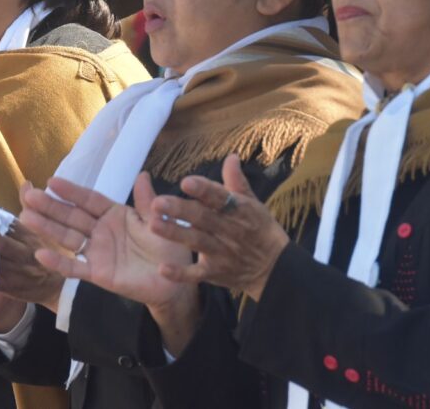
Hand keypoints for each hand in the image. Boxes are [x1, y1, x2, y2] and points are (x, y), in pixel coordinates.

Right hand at [20, 172, 192, 309]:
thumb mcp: (159, 221)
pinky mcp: (97, 273)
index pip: (89, 200)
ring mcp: (97, 251)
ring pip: (68, 237)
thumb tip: (142, 175)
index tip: (52, 181)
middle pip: (72, 216)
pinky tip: (40, 254)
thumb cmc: (168, 247)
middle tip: (28, 195)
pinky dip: (58, 262)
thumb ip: (147, 202)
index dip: (72, 191)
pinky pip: (75, 267)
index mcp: (115, 214)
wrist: (173, 281)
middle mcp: (101, 230)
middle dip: (50, 206)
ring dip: (47, 227)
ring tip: (25, 216)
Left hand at [149, 154, 289, 301]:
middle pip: (203, 218)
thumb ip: (236, 182)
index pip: (220, 197)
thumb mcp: (253, 203)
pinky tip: (162, 269)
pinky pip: (197, 273)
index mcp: (238, 209)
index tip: (185, 182)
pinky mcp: (216, 272)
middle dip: (180, 210)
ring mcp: (222, 252)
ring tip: (154, 225)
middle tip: (157, 202)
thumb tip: (231, 157)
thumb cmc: (260, 229)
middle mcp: (229, 230)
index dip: (203, 190)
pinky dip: (180, 273)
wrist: (275, 268)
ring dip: (175, 234)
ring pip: (197, 241)